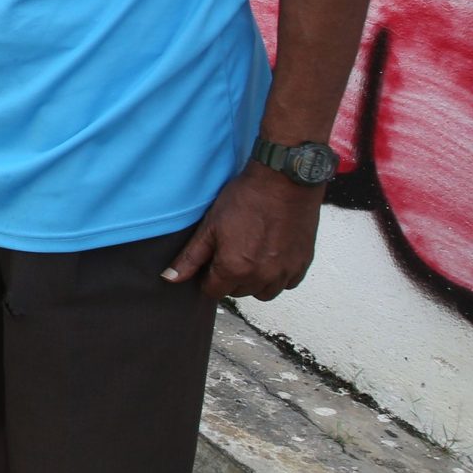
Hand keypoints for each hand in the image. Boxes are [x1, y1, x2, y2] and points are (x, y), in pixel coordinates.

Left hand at [163, 166, 325, 300]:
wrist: (284, 181)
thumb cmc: (246, 199)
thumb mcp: (210, 226)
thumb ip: (190, 257)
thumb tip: (170, 278)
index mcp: (235, 269)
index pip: (213, 291)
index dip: (208, 278)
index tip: (210, 262)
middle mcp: (262, 276)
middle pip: (238, 292)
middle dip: (230, 278)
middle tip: (231, 252)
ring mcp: (286, 272)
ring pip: (264, 292)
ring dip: (254, 281)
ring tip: (250, 256)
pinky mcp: (303, 264)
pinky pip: (287, 283)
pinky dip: (277, 276)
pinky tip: (271, 256)